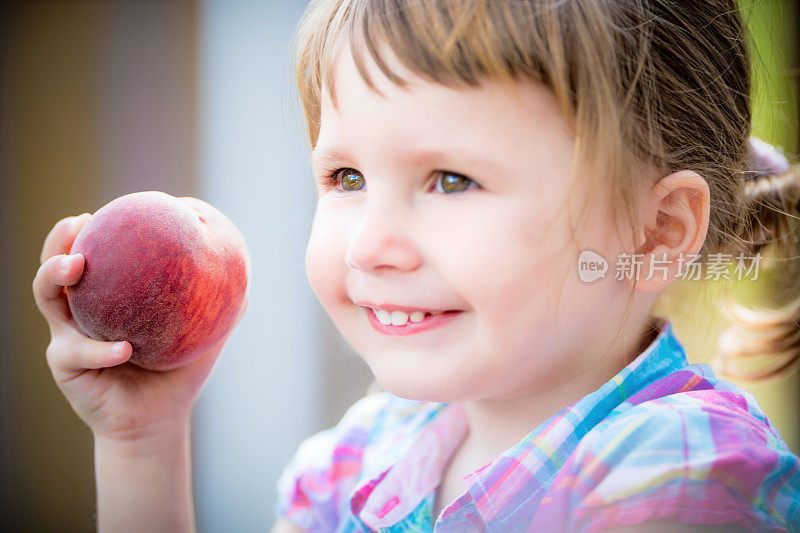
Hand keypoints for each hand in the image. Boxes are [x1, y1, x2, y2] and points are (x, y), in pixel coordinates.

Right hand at [32, 213, 247, 442]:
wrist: (158, 420)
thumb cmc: (179, 372)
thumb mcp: (202, 334)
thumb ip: (219, 303)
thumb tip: (243, 266)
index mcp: (108, 297)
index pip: (95, 254)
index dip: (94, 229)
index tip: (109, 210)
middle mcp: (80, 310)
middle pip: (56, 265)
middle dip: (60, 239)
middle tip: (79, 222)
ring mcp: (67, 334)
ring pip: (47, 296)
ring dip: (56, 275)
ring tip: (77, 265)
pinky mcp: (64, 364)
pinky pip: (78, 351)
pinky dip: (101, 349)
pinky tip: (124, 347)